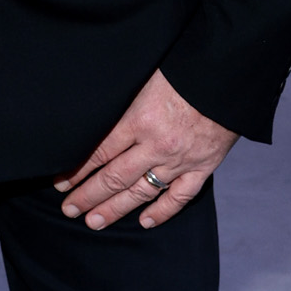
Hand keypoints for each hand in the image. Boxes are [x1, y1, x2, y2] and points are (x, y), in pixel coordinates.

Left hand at [54, 69, 235, 229]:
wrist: (230, 74)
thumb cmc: (185, 69)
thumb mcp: (145, 80)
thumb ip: (124, 105)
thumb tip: (96, 120)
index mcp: (139, 119)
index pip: (99, 153)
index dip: (77, 170)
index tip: (61, 182)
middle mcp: (156, 145)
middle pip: (114, 177)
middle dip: (87, 195)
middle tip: (68, 209)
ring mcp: (180, 160)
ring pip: (141, 191)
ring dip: (115, 208)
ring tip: (94, 221)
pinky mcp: (203, 167)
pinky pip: (180, 196)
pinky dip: (163, 211)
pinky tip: (145, 221)